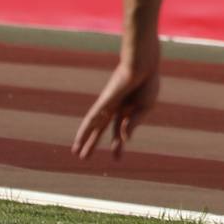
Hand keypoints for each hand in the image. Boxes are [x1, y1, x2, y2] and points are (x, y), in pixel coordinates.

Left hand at [72, 46, 159, 160]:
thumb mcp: (145, 107)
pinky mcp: (104, 102)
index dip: (118, 144)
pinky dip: (84, 130)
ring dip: (84, 139)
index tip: (117, 159)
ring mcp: (107, 105)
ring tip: (75, 153)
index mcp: (127, 109)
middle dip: (93, 143)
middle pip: (100, 129)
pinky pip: (91, 118)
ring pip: (93, 126)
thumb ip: (133, 123)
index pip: (119, 130)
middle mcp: (114, 108)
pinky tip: (79, 139)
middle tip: (84, 158)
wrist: (143, 65)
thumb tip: (124, 139)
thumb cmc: (148, 82)